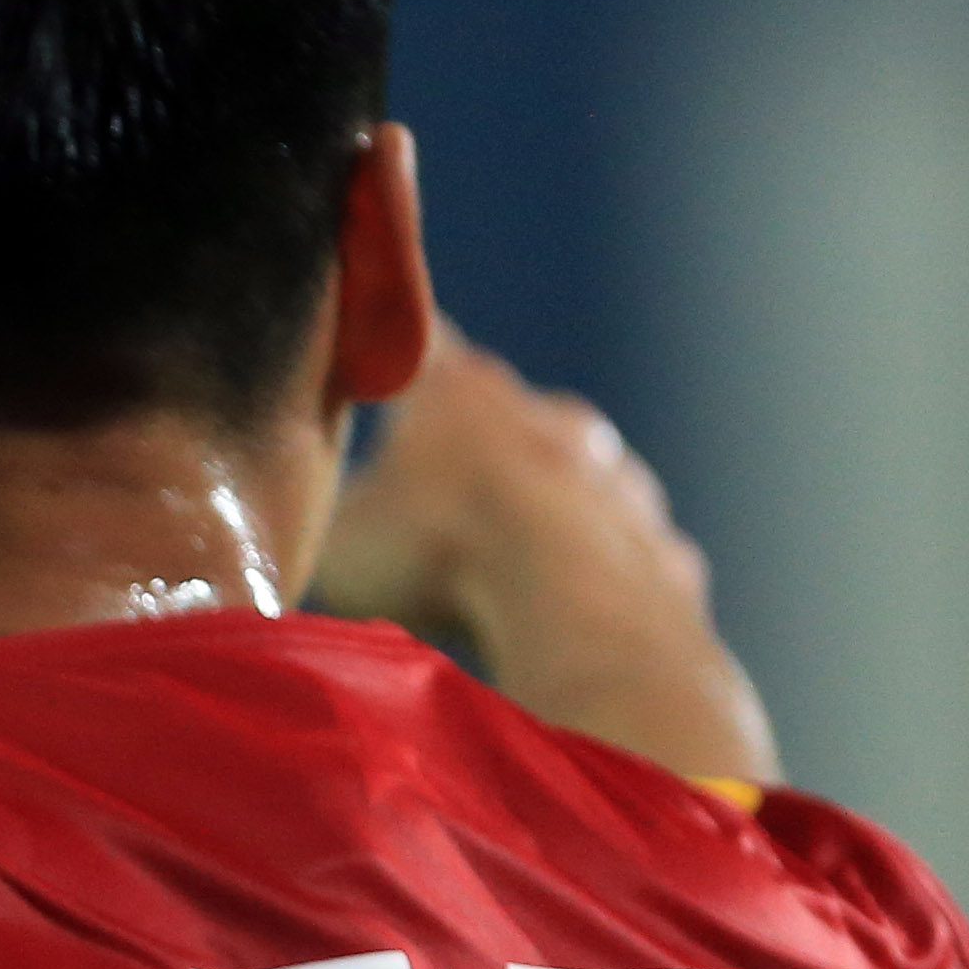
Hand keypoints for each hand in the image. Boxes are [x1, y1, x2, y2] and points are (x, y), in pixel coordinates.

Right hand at [314, 330, 776, 785]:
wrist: (578, 613)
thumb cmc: (442, 559)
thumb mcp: (340, 540)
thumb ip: (330, 521)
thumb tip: (306, 534)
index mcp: (460, 393)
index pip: (418, 342)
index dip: (390, 348)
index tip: (372, 355)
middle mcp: (547, 417)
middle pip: (501, 419)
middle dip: (470, 456)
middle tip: (428, 509)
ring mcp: (616, 478)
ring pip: (570, 488)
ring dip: (537, 521)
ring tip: (496, 582)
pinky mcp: (661, 546)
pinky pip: (616, 559)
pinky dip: (587, 583)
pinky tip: (557, 626)